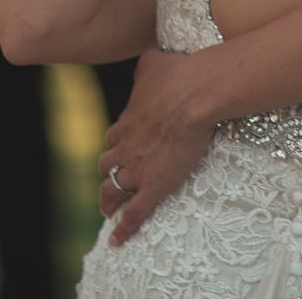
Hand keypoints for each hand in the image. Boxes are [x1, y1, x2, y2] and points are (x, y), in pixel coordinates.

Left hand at [96, 48, 213, 243]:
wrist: (194, 95)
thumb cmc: (179, 75)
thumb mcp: (154, 63)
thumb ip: (146, 66)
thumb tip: (147, 60)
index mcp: (127, 122)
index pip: (113, 138)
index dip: (117, 145)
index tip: (121, 148)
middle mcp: (124, 148)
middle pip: (106, 166)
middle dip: (108, 173)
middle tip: (112, 180)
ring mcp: (136, 170)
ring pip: (112, 192)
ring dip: (108, 202)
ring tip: (108, 212)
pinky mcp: (153, 186)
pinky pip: (133, 214)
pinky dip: (123, 229)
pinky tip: (117, 241)